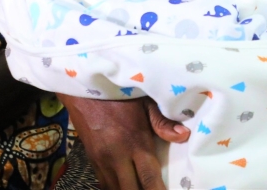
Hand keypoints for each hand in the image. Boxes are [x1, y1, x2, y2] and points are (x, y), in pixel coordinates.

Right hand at [61, 96, 188, 189]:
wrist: (83, 87)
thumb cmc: (118, 92)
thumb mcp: (144, 101)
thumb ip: (162, 122)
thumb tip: (184, 136)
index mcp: (134, 142)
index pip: (149, 179)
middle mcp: (116, 157)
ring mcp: (101, 160)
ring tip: (141, 187)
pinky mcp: (91, 160)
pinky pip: (104, 183)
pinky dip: (115, 188)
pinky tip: (124, 185)